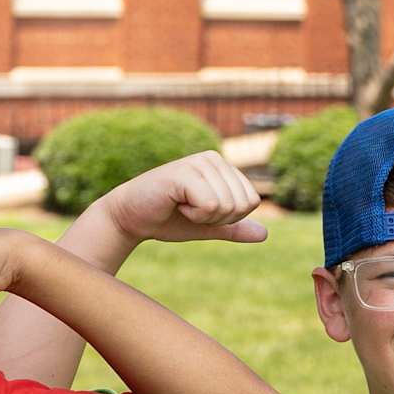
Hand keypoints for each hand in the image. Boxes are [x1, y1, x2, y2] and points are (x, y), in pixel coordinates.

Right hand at [94, 149, 267, 245]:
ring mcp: (199, 163)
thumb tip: (264, 234)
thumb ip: (233, 228)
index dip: (228, 218)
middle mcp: (213, 159)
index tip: (201, 212)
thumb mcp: (206, 226)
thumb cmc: (167, 219)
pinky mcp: (185, 173)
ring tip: (181, 206)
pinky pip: (211, 205)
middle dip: (217, 219)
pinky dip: (194, 215)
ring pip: (227, 206)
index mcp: (222, 166)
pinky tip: (175, 204)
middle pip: (242, 204)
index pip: (251, 201)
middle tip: (190, 210)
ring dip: (203, 217)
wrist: (130, 218)